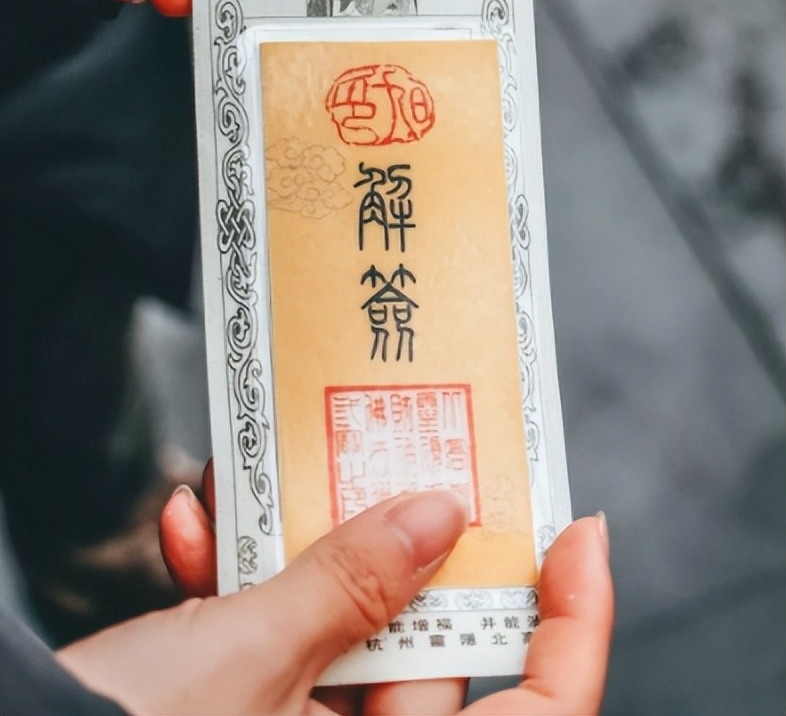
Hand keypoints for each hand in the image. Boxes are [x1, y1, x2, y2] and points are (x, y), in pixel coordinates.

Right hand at [158, 464, 613, 714]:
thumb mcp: (243, 664)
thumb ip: (347, 587)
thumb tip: (436, 514)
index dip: (578, 627)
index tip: (580, 531)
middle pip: (427, 649)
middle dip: (401, 547)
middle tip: (396, 456)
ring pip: (339, 631)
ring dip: (295, 551)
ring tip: (258, 483)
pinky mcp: (244, 714)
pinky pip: (268, 644)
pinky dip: (233, 584)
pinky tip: (193, 529)